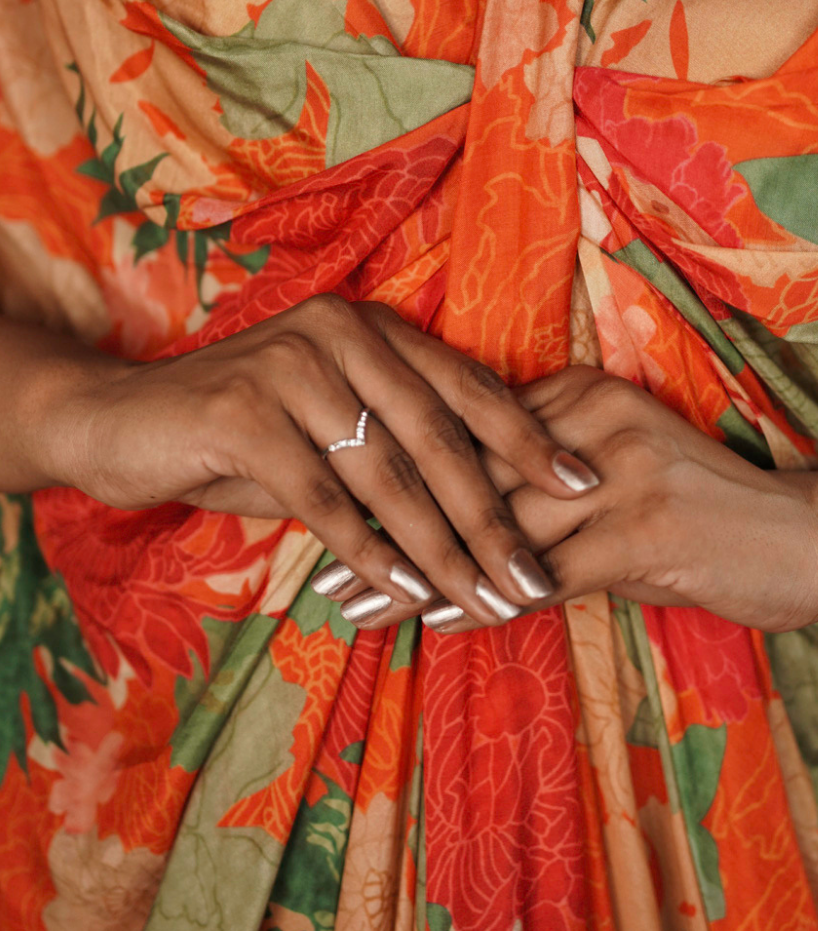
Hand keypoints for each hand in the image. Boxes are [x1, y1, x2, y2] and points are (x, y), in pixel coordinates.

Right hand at [46, 296, 599, 628]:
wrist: (118, 420)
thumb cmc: (239, 433)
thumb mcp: (328, 432)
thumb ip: (396, 454)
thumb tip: (488, 510)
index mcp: (372, 330)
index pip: (468, 387)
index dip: (530, 438)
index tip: (585, 485)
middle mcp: (340, 333)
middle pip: (439, 436)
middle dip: (495, 515)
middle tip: (537, 575)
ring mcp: (290, 367)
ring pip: (388, 472)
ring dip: (443, 548)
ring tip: (486, 601)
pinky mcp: (243, 413)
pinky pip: (324, 496)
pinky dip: (370, 551)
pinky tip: (406, 594)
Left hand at [351, 365, 817, 635]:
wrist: (815, 534)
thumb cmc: (711, 512)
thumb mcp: (623, 475)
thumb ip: (549, 481)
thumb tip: (463, 515)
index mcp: (582, 397)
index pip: (466, 434)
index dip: (393, 473)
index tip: (329, 501)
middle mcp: (593, 422)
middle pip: (466, 476)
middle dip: (384, 523)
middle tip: (315, 558)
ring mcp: (620, 473)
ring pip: (493, 525)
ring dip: (414, 568)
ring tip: (348, 601)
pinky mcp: (646, 531)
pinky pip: (546, 572)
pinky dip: (484, 600)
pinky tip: (433, 624)